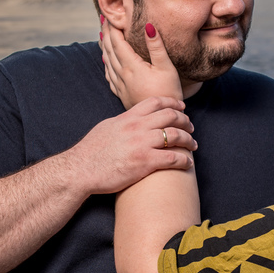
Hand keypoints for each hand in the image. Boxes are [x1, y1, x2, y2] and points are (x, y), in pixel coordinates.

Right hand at [69, 97, 197, 195]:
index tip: (181, 108)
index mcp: (128, 118)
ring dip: (188, 140)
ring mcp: (142, 144)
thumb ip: (123, 122)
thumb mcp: (107, 127)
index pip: (156, 102)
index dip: (172, 103)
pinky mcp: (145, 162)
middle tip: (191, 127)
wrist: (80, 170)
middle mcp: (137, 127)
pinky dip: (184, 160)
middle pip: (170, 116)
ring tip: (193, 145)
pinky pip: (173, 158)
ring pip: (175, 135)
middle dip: (185, 121)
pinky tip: (188, 163)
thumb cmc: (90, 152)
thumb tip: (132, 120)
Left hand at [100, 19, 182, 108]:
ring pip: (107, 62)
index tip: (109, 15)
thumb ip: (156, 46)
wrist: (161, 118)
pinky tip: (106, 61)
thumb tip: (148, 26)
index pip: (117, 42)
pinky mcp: (121, 93)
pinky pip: (109, 75)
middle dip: (106, 33)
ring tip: (102, 35)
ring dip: (104, 47)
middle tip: (103, 19)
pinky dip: (106, 63)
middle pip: (109, 49)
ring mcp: (120, 85)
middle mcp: (122, 74)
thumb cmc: (168, 92)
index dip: (112, 27)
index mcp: (131, 66)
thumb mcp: (166, 68)